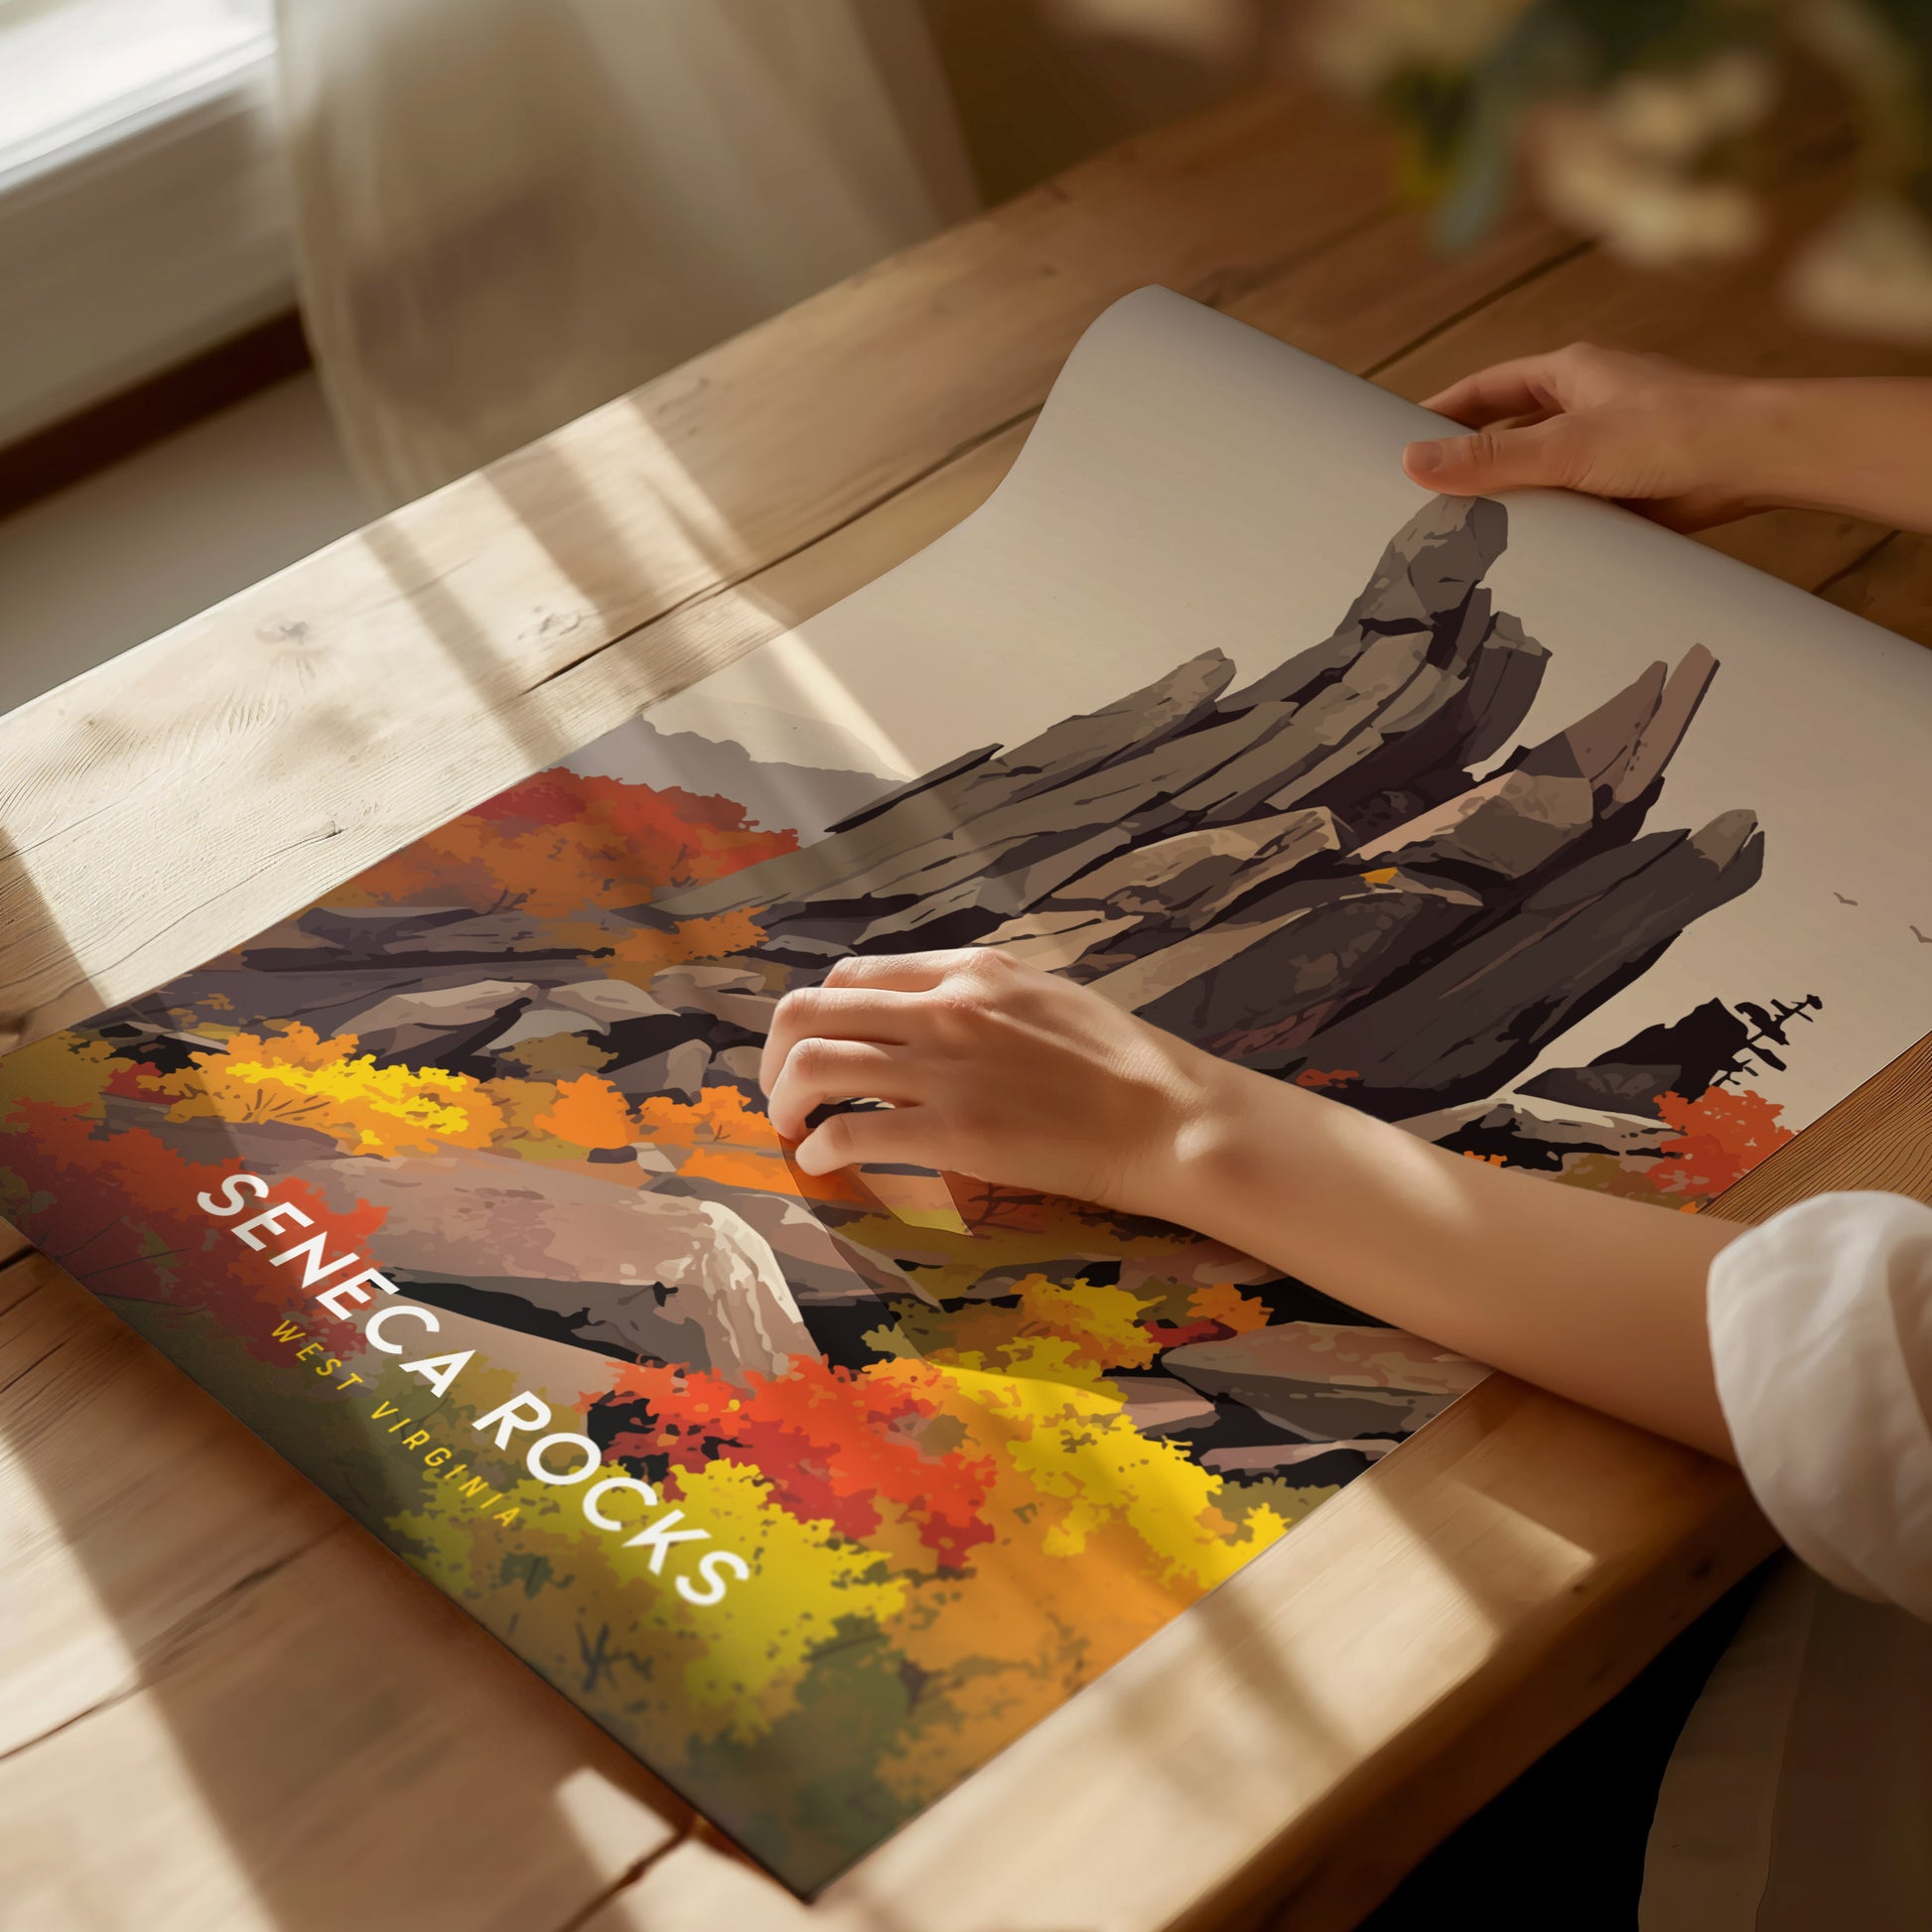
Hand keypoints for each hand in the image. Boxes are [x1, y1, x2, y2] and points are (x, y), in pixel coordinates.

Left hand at [759, 948, 1227, 1212]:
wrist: (1167, 1117)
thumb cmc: (1119, 1062)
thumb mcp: (1043, 995)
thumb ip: (976, 998)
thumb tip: (922, 1017)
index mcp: (967, 969)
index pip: (852, 975)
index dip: (817, 1014)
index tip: (813, 1048)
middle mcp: (944, 1007)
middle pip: (812, 1011)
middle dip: (776, 1054)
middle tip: (781, 1092)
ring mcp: (945, 1069)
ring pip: (815, 1064)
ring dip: (785, 1100)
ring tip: (792, 1127)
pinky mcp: (953, 1132)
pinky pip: (850, 1129)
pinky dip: (820, 1147)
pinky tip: (824, 1161)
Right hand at [1402, 342, 1765, 530]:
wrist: (1757, 461)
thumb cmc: (1674, 431)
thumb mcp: (1567, 445)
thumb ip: (1490, 458)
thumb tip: (1412, 461)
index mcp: (1570, 373)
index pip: (1485, 389)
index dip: (1441, 413)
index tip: (1400, 440)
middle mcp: (1587, 405)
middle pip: (1509, 433)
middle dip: (1471, 463)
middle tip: (1424, 498)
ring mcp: (1609, 448)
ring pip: (1540, 474)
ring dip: (1512, 500)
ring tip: (1464, 536)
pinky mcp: (1629, 488)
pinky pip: (1573, 507)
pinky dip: (1550, 527)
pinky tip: (1527, 554)